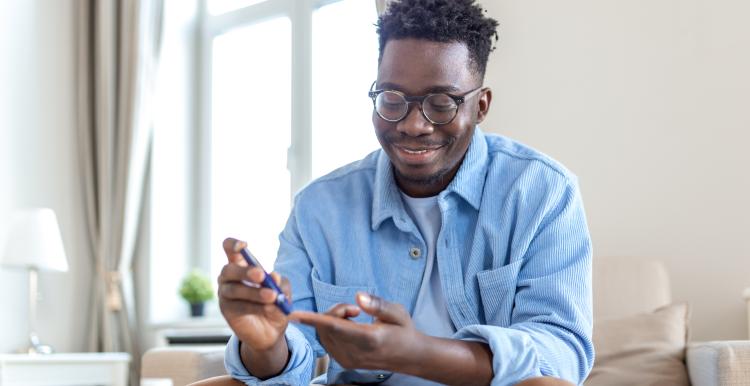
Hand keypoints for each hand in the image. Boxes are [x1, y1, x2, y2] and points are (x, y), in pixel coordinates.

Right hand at [218, 237, 291, 351]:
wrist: (271, 332)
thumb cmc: (275, 304)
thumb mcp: (283, 291)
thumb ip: (280, 283)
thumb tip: (273, 277)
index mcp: (242, 265)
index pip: (230, 249)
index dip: (233, 245)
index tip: (243, 246)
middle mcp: (229, 277)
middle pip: (230, 269)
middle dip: (245, 271)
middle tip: (261, 275)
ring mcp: (225, 293)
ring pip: (235, 289)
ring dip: (254, 292)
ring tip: (271, 296)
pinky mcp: (226, 310)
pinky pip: (237, 306)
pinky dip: (253, 306)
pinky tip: (267, 308)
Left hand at [290, 292, 423, 371]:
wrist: (409, 357)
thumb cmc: (403, 331)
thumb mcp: (397, 313)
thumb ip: (377, 304)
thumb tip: (358, 297)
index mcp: (369, 339)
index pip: (335, 327)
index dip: (314, 319)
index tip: (294, 314)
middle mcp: (355, 353)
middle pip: (327, 327)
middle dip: (334, 311)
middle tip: (355, 309)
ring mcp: (348, 360)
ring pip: (324, 334)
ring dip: (332, 320)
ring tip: (355, 316)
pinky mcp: (344, 362)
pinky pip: (327, 340)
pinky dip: (331, 329)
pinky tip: (349, 326)